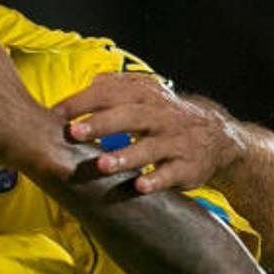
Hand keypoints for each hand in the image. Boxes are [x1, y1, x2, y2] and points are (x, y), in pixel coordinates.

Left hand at [56, 74, 246, 193]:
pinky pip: (171, 174)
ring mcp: (175, 142)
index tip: (56, 114)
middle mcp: (160, 116)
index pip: (111, 93)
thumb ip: (112, 87)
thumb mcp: (143, 94)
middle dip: (101, 124)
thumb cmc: (163, 116)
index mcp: (145, 96)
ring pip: (150, 148)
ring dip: (125, 156)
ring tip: (102, 165)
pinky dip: (156, 180)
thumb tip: (79, 86)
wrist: (217, 137)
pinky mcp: (188, 167)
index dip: (84, 102)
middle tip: (73, 133)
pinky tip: (138, 187)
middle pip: (130, 116)